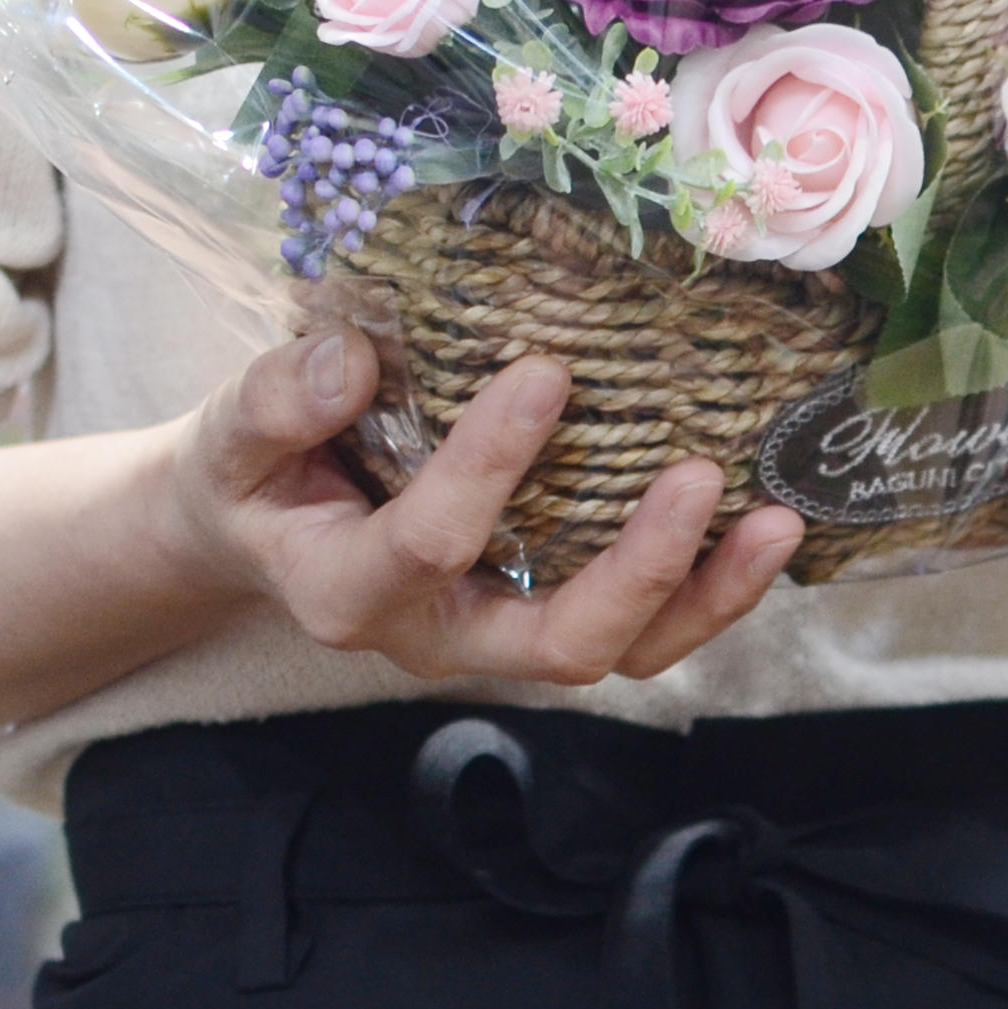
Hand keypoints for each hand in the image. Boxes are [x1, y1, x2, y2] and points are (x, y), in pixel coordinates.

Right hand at [171, 336, 805, 688]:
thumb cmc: (253, 476)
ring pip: (620, 651)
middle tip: (699, 478)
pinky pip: (643, 625)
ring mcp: (502, 634)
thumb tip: (348, 357)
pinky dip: (708, 586)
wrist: (260, 531)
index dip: (488, 467)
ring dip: (704, 596)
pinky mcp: (547, 612)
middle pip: (558, 645)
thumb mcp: (230, 435)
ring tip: (777, 520)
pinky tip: (765, 520)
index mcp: (350, 592)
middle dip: (638, 573)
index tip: (544, 371)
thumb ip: (275, 400)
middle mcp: (439, 637)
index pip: (431, 544)